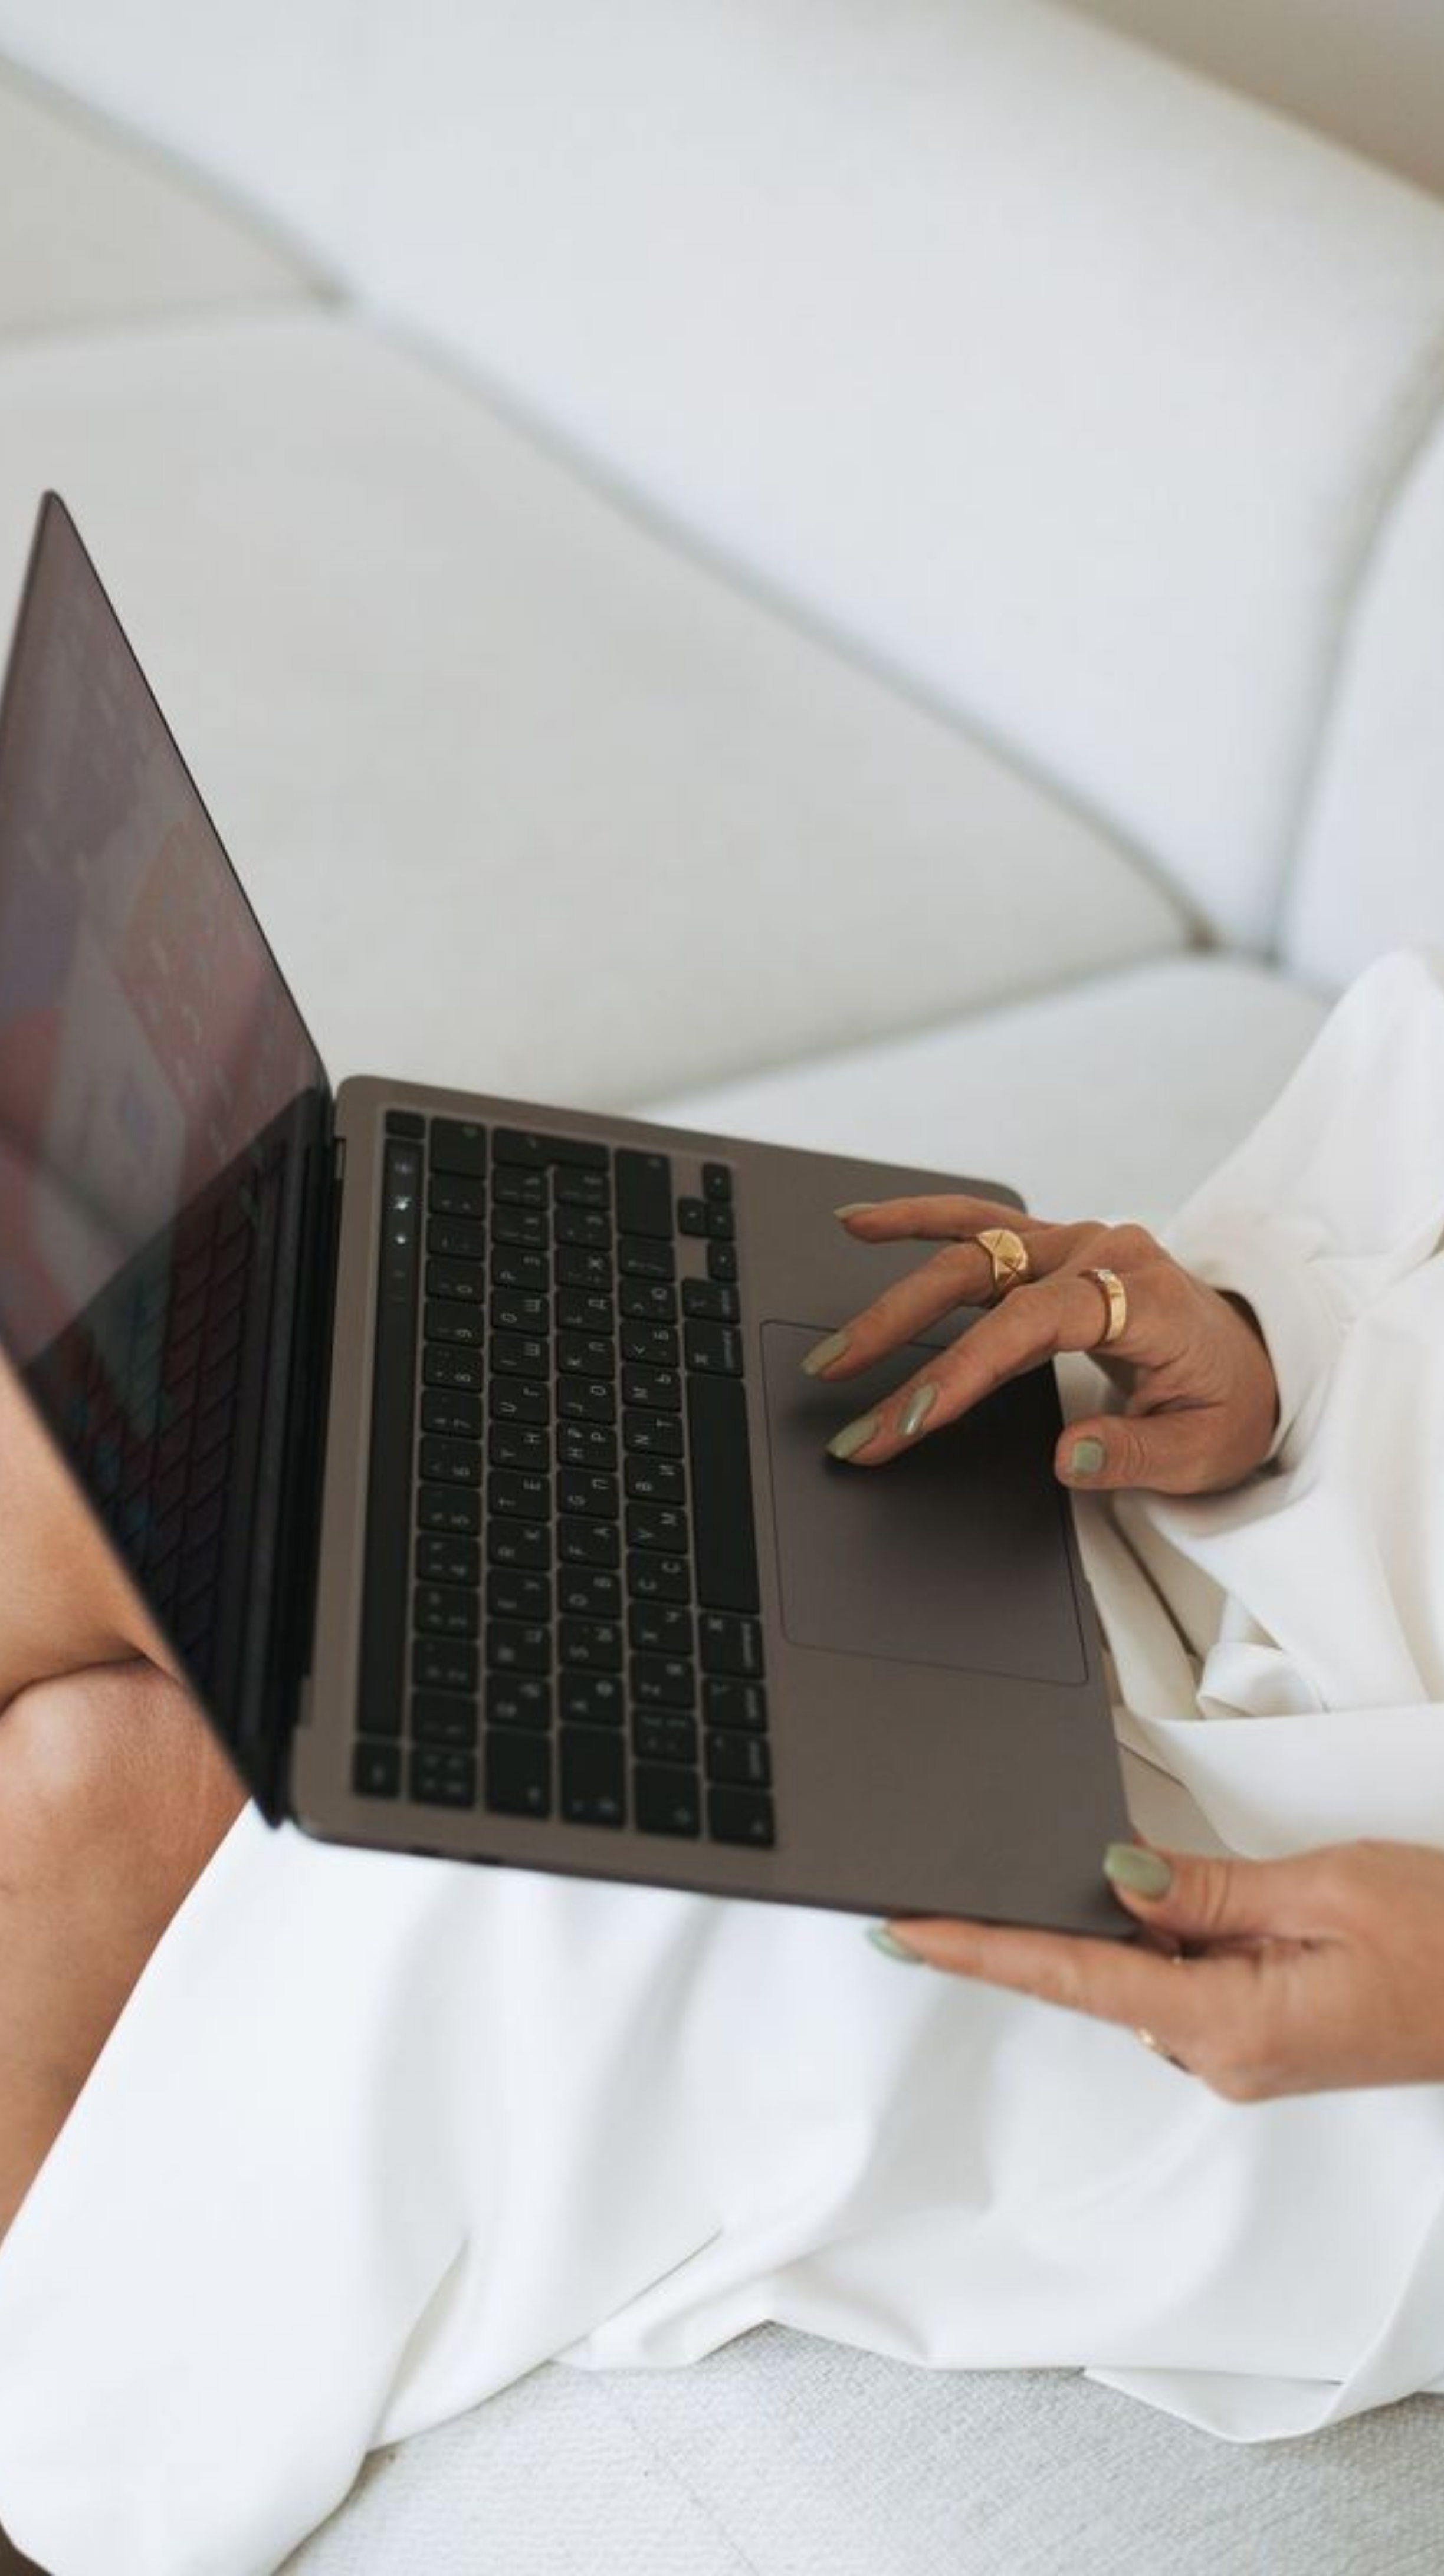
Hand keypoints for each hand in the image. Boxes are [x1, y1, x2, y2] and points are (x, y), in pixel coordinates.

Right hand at [809, 1197, 1278, 1492]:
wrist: (1259, 1360)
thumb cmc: (1232, 1403)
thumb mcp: (1208, 1449)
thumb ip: (1139, 1453)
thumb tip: (1072, 1456)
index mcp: (1144, 1297)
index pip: (1032, 1325)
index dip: (964, 1368)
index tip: (909, 1418)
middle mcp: (1105, 1253)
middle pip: (982, 1279)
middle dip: (900, 1336)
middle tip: (843, 1391)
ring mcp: (1079, 1243)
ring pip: (969, 1251)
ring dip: (893, 1293)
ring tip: (837, 1340)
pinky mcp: (1057, 1248)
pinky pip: (980, 1224)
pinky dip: (920, 1220)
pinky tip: (862, 1223)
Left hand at [879, 1841, 1443, 2099]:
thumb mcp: (1325, 1887)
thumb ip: (1207, 1889)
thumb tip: (1113, 1876)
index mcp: (1232, 2026)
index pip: (1072, 1979)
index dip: (979, 1949)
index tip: (905, 1930)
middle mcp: (1225, 2057)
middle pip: (1097, 1977)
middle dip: (1041, 1920)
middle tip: (978, 1870)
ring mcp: (1244, 2054)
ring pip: (1140, 1976)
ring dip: (1118, 1924)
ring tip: (1120, 1865)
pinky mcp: (1262, 2037)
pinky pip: (1181, 1982)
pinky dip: (1161, 1938)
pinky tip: (1170, 1898)